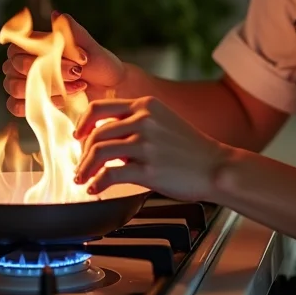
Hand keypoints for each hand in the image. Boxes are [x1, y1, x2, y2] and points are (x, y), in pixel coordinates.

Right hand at [2, 12, 126, 115]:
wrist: (110, 90)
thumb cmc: (98, 64)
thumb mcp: (90, 47)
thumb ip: (72, 32)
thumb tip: (56, 16)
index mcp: (33, 46)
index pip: (16, 47)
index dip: (40, 52)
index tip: (71, 56)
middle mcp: (23, 65)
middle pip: (14, 67)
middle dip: (49, 70)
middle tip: (78, 72)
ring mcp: (23, 86)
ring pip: (14, 87)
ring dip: (48, 88)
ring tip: (77, 86)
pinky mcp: (29, 106)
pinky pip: (16, 106)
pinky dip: (41, 103)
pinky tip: (64, 100)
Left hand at [73, 96, 229, 201]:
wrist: (217, 166)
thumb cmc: (190, 148)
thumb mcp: (164, 121)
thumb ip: (136, 122)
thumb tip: (105, 135)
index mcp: (146, 105)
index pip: (100, 107)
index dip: (82, 122)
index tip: (78, 136)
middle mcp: (144, 120)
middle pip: (95, 132)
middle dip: (82, 152)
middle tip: (80, 166)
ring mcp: (147, 144)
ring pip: (98, 151)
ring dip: (84, 167)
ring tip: (82, 179)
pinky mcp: (149, 169)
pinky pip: (111, 173)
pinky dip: (97, 182)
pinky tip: (95, 188)